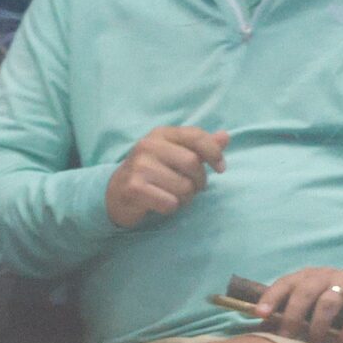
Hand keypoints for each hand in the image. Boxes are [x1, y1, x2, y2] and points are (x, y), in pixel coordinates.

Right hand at [104, 126, 226, 228]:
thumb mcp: (176, 154)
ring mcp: (139, 166)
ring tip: (172, 194)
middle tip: (189, 187)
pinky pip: (171, 203)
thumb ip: (201, 147)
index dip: (214, 153)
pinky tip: (160, 202)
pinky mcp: (135, 188)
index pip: (195, 136)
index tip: (220, 168)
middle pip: (193, 164)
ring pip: (184, 187)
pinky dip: (171, 207)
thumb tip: (225, 136)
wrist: (117, 191)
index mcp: (161, 134)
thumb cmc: (154, 172)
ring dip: (185, 197)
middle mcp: (148, 145)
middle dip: (199, 181)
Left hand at [254, 267, 342, 342]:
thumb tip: (262, 328)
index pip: (285, 283)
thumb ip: (289, 309)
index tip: (261, 314)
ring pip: (328, 302)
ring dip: (319, 325)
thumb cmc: (332, 298)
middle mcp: (324, 277)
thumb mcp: (310, 299)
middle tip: (287, 337)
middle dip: (293, 315)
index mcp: (306, 276)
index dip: (271, 297)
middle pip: (305, 292)